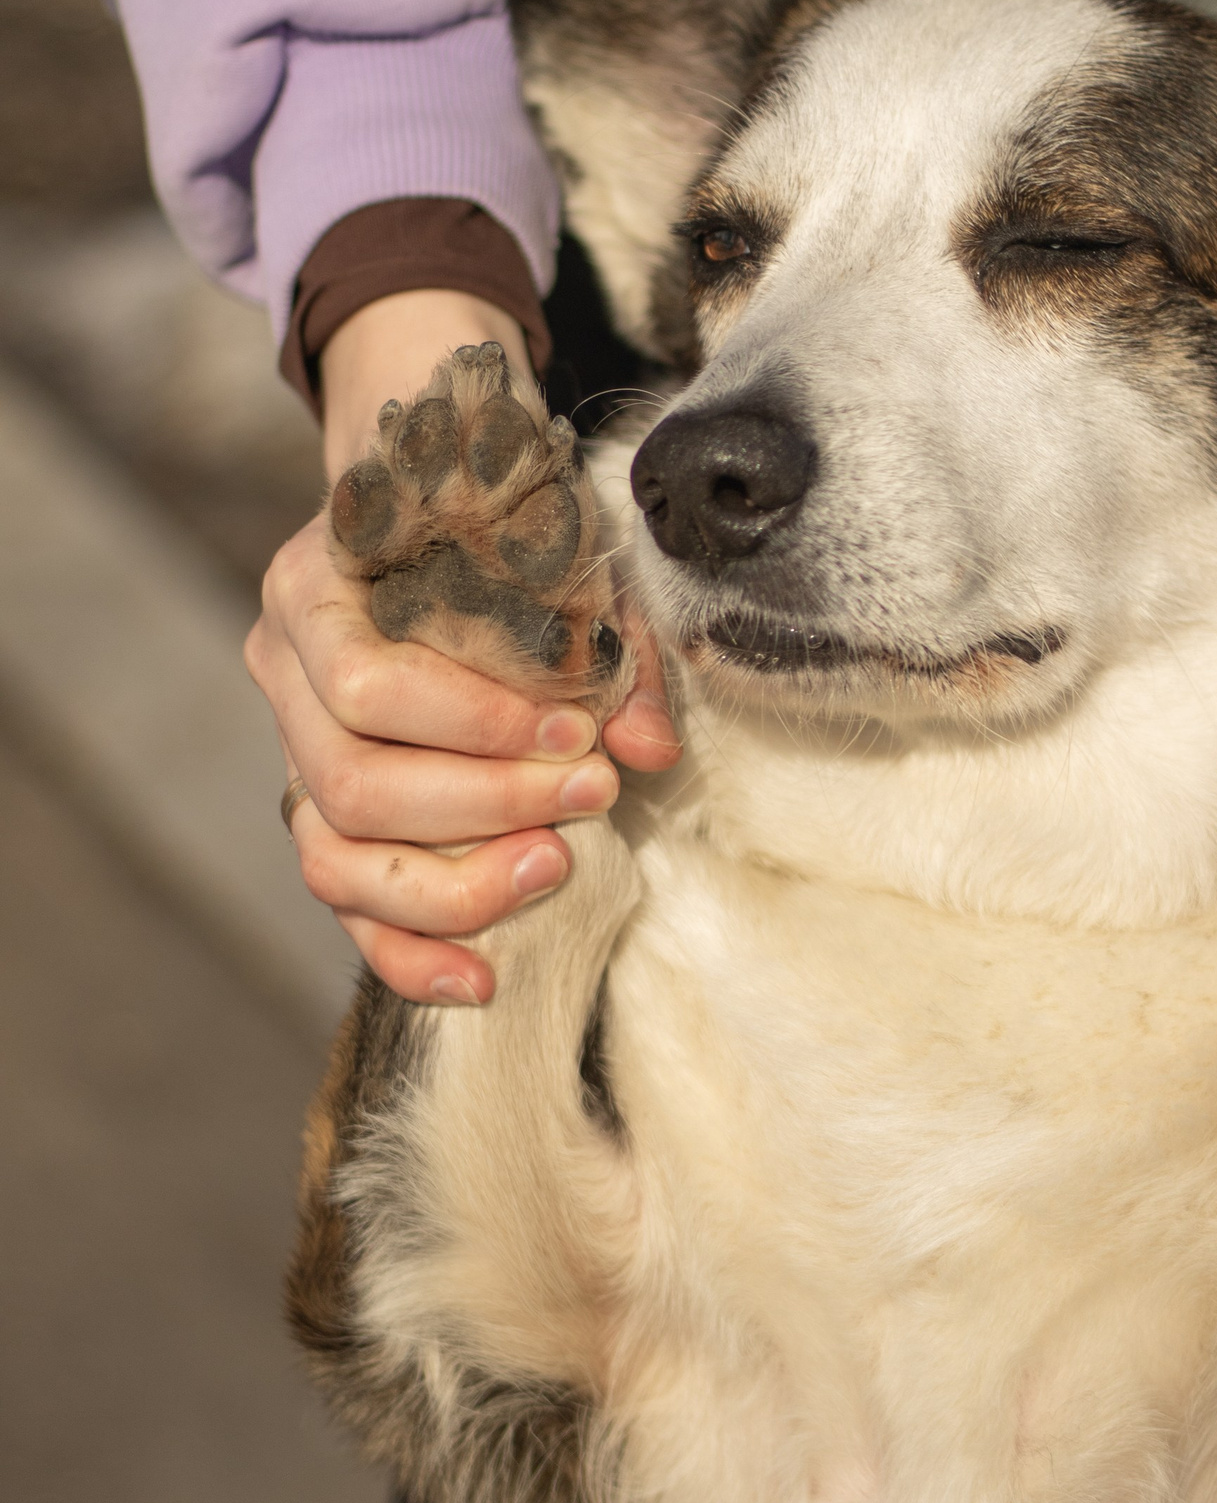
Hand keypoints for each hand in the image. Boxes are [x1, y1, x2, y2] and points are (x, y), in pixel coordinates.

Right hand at [246, 289, 678, 1004]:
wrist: (443, 523)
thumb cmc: (502, 536)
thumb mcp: (561, 560)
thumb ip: (610, 646)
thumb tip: (648, 747)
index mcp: (314, 590)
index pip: (365, 685)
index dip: (473, 724)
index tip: (578, 729)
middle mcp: (283, 676)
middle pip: (353, 783)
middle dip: (486, 804)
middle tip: (593, 792)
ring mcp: (294, 758)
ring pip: (336, 859)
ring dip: (455, 884)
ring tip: (558, 865)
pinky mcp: (326, 824)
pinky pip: (347, 912)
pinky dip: (411, 955)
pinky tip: (484, 980)